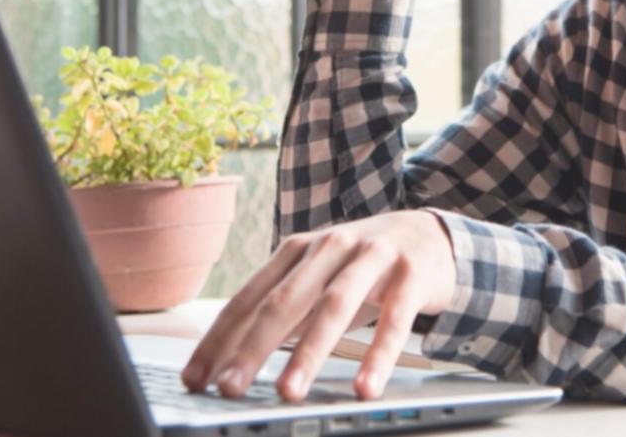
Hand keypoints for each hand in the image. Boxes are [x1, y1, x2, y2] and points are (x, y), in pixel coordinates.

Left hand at [180, 210, 456, 401]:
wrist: (431, 233)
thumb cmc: (364, 266)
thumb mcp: (320, 279)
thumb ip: (285, 311)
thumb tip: (233, 360)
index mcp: (298, 251)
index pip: (250, 298)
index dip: (219, 339)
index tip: (194, 379)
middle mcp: (331, 247)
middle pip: (284, 300)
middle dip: (252, 348)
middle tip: (229, 388)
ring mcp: (373, 256)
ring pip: (335, 305)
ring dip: (308, 352)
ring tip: (288, 393)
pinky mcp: (412, 273)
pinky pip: (394, 318)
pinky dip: (378, 354)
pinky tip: (365, 386)